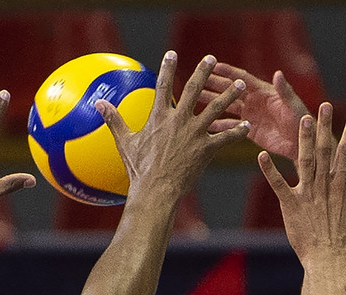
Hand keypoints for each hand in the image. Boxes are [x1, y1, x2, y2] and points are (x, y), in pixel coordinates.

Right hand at [99, 52, 249, 206]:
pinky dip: (236, 132)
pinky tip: (247, 126)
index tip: (172, 53)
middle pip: (195, 90)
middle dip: (204, 72)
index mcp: (159, 117)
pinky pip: (225, 138)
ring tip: (240, 86)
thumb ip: (113, 120)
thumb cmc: (139, 169)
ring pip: (216, 109)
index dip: (168, 68)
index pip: (164, 85)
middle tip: (211, 58)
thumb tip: (98, 104)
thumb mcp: (124, 142)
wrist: (155, 190)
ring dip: (230, 97)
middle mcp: (179, 120)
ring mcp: (194, 134)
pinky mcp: (206, 149)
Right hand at [202, 63, 307, 158]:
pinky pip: (230, 127)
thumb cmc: (301, 121)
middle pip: (230, 91)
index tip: (213, 66)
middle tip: (196, 82)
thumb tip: (278, 73)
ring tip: (195, 101)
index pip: (242, 79)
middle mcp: (254, 101)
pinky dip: (218, 126)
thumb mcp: (293, 105)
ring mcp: (250, 116)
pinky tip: (204, 126)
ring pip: (227, 107)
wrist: (302, 143)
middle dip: (214, 86)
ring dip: (212, 104)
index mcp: (264, 91)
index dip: (228, 72)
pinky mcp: (249, 131)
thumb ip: (284, 90)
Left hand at [258, 103, 345, 263]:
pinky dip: (269, 171)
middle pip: (325, 152)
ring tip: (303, 120)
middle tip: (325, 106)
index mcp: (342, 187)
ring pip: (304, 162)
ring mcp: (306, 195)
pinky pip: (278, 185)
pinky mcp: (290, 206)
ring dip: (303, 141)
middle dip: (326, 128)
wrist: (329, 262)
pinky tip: (261, 156)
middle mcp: (324, 187)